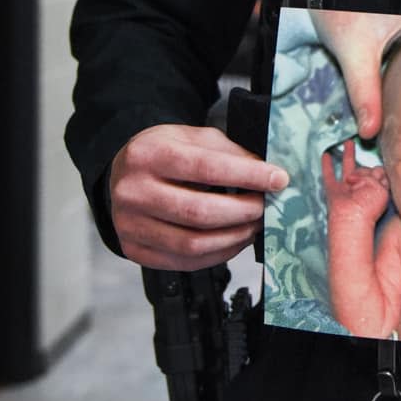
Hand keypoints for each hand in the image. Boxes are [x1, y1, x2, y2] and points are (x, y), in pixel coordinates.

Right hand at [108, 124, 287, 270]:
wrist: (122, 175)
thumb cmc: (162, 154)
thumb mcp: (192, 138)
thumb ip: (228, 153)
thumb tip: (268, 176)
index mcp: (147, 155)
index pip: (206, 167)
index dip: (248, 175)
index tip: (278, 179)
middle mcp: (133, 191)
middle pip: (199, 212)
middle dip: (244, 211)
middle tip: (266, 207)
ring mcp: (130, 225)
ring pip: (193, 244)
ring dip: (234, 237)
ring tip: (253, 225)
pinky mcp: (135, 250)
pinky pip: (185, 262)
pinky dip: (218, 254)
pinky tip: (233, 240)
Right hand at [321, 140, 389, 223]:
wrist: (352, 216)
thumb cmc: (369, 208)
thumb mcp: (382, 189)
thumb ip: (378, 175)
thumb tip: (371, 169)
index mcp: (376, 190)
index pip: (379, 173)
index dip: (380, 171)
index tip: (381, 170)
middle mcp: (361, 189)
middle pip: (365, 170)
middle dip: (367, 167)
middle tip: (368, 153)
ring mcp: (347, 189)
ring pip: (349, 168)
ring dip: (349, 155)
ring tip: (349, 143)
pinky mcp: (334, 190)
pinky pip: (328, 174)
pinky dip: (326, 165)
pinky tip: (326, 155)